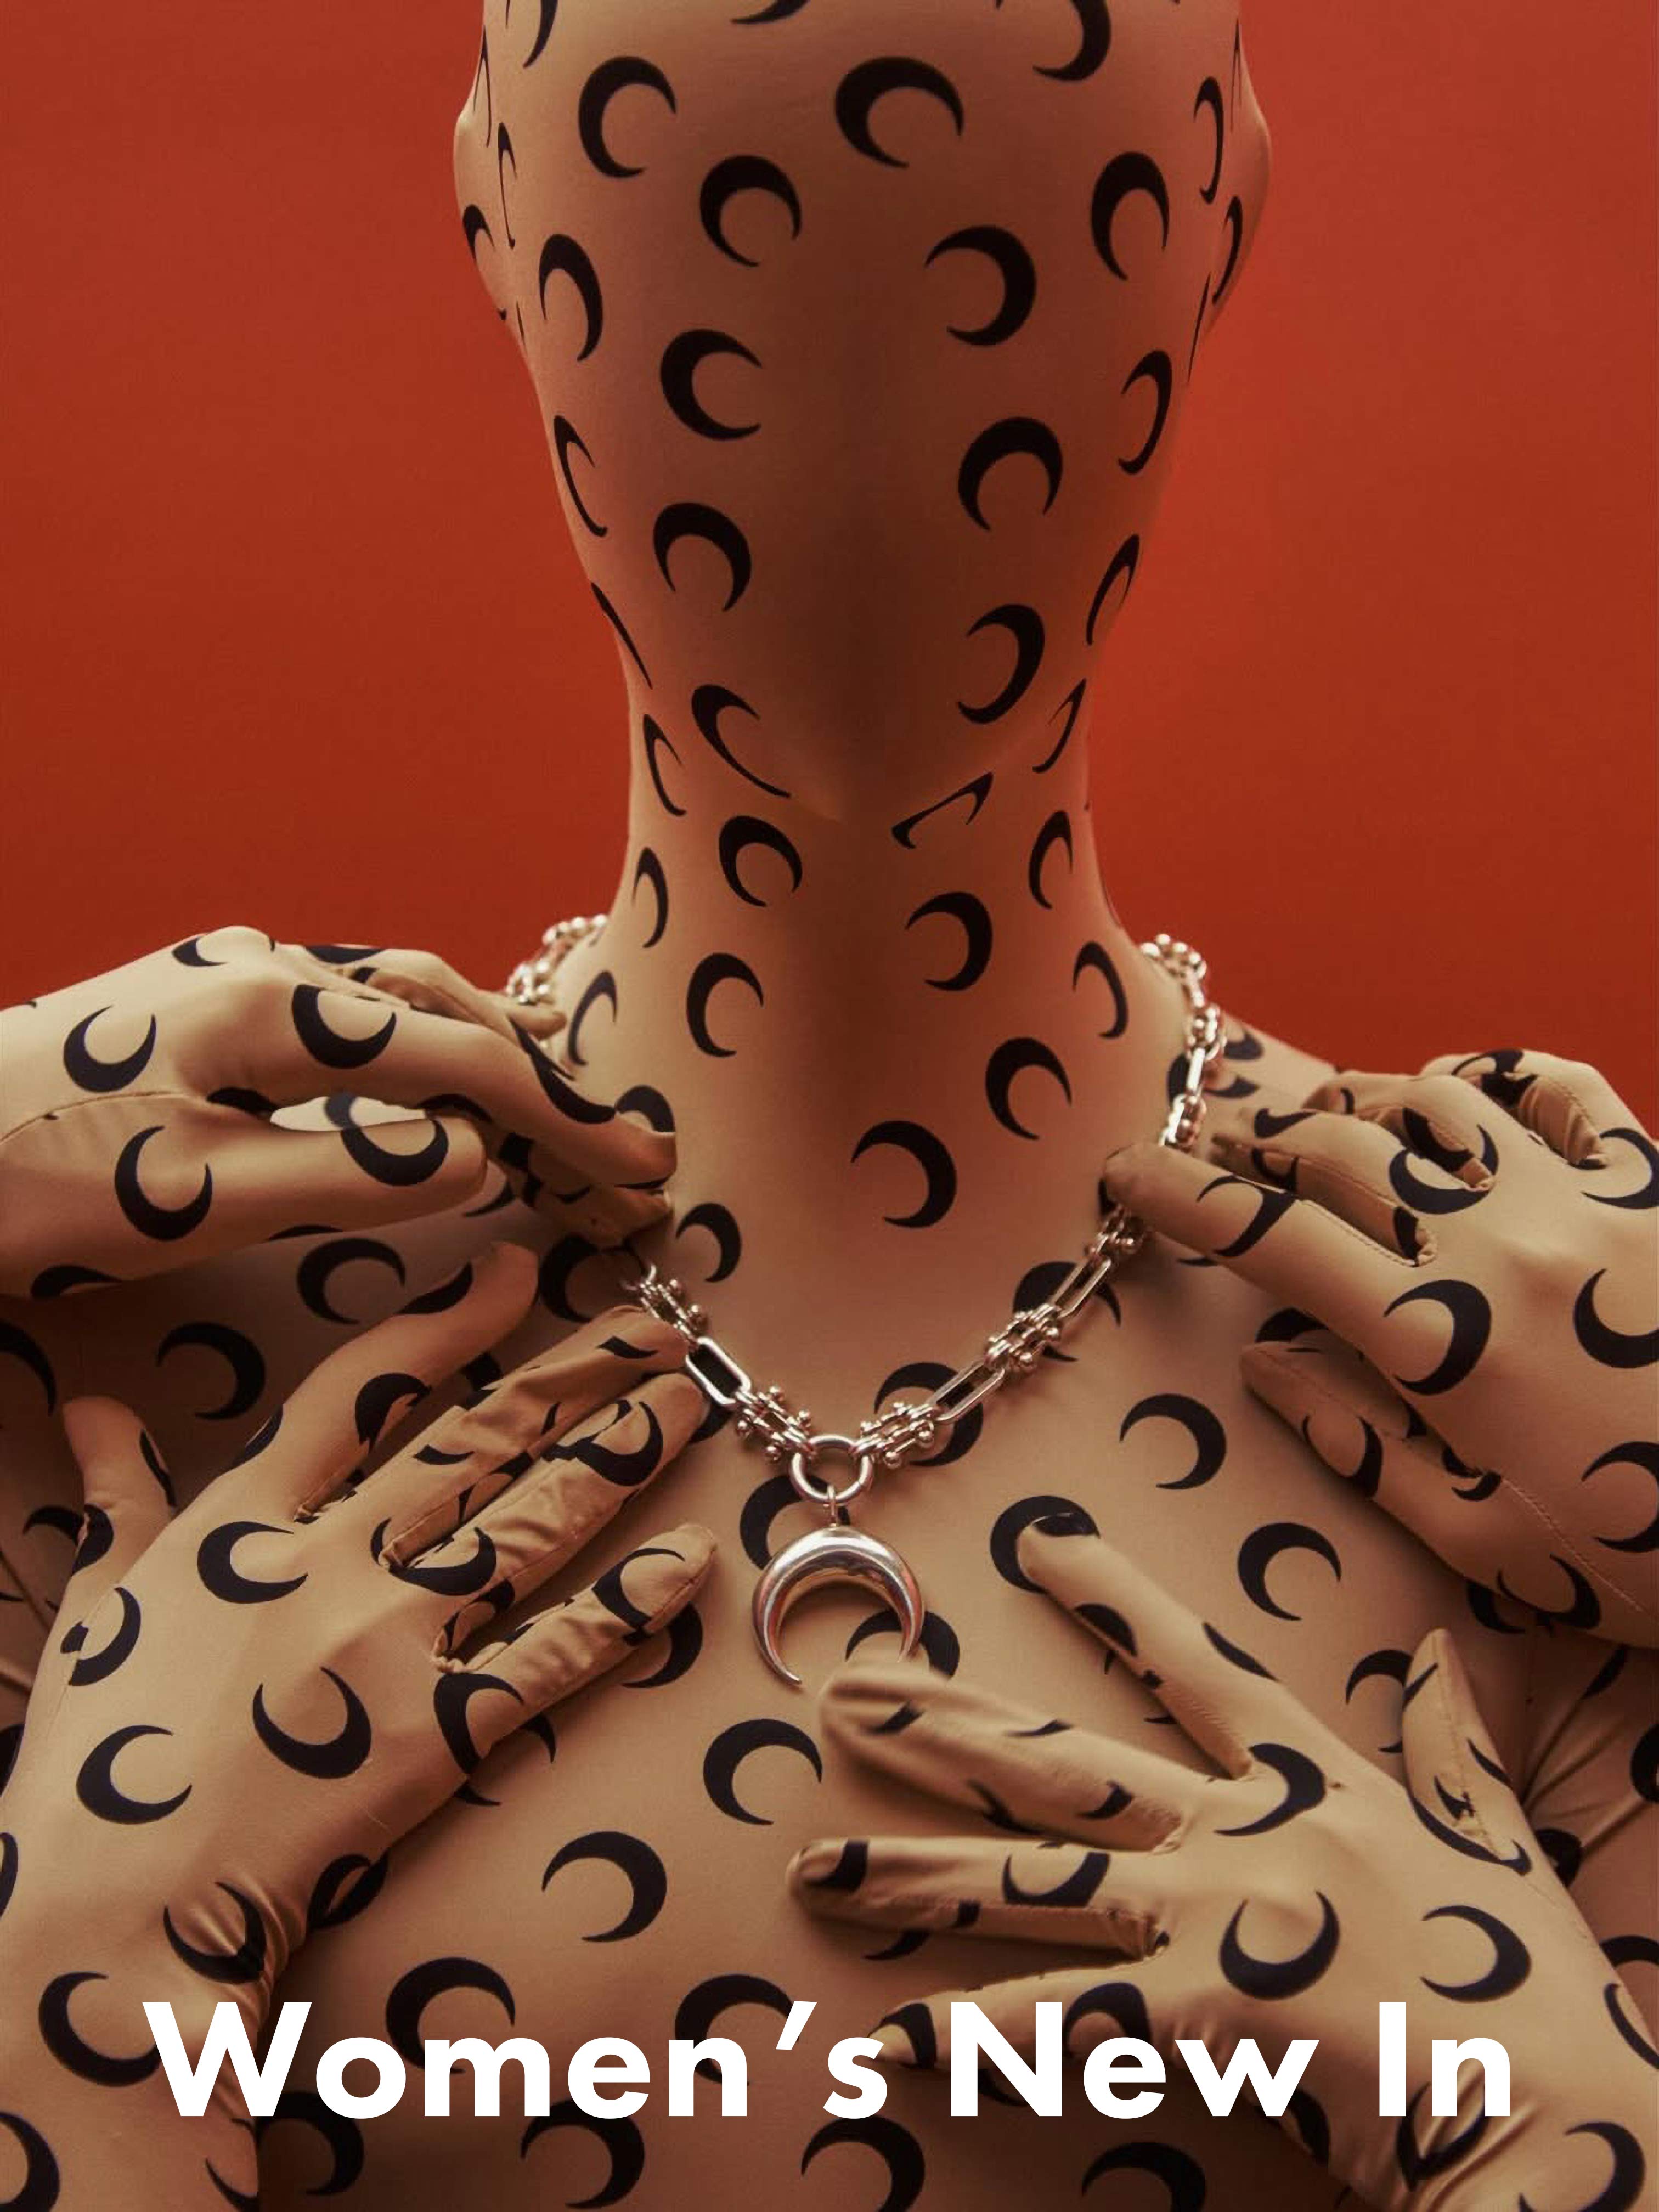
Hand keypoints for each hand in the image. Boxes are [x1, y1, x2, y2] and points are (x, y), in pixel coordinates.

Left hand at [0, 925, 672, 1298]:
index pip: (458, 1056)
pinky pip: (336, 1012)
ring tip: (545, 1108)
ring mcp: (219, 976)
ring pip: (388, 997)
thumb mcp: (198, 1200)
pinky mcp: (190, 1004)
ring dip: (476, 1049)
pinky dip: (408, 1046)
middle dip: (538, 1072)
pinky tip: (417, 1083)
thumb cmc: (28, 1185)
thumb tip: (473, 1153)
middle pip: (439, 1002)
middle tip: (616, 1141)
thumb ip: (351, 1172)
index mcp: (271, 1007)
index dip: (561, 1115)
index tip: (640, 1167)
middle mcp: (257, 967)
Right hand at [0, 1241, 713, 2210]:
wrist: (108, 1909)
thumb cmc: (91, 1765)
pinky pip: (550, 1657)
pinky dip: (626, 1611)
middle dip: (573, 1377)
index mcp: (245, 1522)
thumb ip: (115, 1499)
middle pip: (474, 1441)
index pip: (359, 1390)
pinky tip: (691, 1566)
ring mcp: (391, 1643)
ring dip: (616, 1461)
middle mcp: (333, 1560)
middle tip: (657, 1331)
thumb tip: (91, 1405)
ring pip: (529, 1524)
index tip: (513, 1271)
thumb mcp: (96, 1608)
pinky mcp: (435, 1733)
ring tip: (685, 1409)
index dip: (444, 1324)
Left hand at [790, 1521, 1654, 2211]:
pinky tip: (890, 2046)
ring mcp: (1222, 1917)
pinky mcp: (1216, 2014)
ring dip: (919, 1876)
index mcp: (1315, 1782)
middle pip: (1068, 1760)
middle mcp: (1247, 1831)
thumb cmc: (1533, 1981)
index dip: (1114, 1598)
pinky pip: (1067, 2025)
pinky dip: (976, 2039)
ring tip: (815, 1872)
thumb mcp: (1491, 1837)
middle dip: (950, 1725)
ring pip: (1037, 1880)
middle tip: (843, 1695)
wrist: (1573, 2106)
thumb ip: (1456, 1743)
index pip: (1196, 1664)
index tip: (1038, 1545)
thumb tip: (1440, 1654)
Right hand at [1103, 1048, 1658, 1645]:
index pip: (1276, 1242)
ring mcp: (1589, 1200)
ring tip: (1325, 1114)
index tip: (1129, 1171)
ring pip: (1443, 1099)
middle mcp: (1503, 1244)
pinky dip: (1501, 1073)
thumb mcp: (1488, 1540)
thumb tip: (1268, 1371)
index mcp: (1444, 1340)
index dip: (1185, 1198)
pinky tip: (1468, 1088)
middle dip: (1261, 1137)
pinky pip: (1568, 1089)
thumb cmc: (1650, 1558)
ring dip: (1365, 1098)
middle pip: (1345, 1151)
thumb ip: (1366, 1447)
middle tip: (1216, 1141)